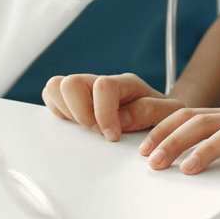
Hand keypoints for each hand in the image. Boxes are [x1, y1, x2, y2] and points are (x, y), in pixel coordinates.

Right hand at [42, 73, 184, 141]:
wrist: (160, 117)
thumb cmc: (163, 117)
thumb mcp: (168, 115)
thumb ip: (150, 112)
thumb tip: (120, 117)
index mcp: (126, 83)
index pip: (104, 86)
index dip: (104, 113)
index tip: (111, 136)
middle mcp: (102, 82)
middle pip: (72, 82)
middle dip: (80, 113)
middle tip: (96, 131)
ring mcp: (85, 89)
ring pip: (56, 86)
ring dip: (67, 112)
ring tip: (85, 128)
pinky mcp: (72, 100)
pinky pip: (51, 95)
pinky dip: (58, 112)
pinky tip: (77, 126)